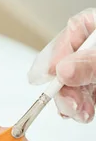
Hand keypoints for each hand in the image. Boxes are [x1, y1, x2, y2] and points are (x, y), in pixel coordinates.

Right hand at [28, 8, 95, 122]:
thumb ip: (91, 62)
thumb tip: (62, 70)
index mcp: (95, 27)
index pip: (72, 32)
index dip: (56, 55)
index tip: (48, 75)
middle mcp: (92, 47)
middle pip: (66, 63)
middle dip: (63, 87)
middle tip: (70, 105)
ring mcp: (92, 68)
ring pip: (71, 84)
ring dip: (71, 103)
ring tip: (81, 113)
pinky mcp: (94, 86)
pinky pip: (80, 97)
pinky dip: (80, 108)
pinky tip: (83, 112)